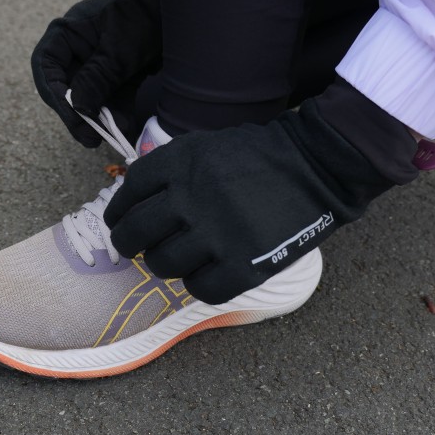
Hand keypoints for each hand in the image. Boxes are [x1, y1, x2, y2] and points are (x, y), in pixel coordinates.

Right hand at [31, 0, 161, 146]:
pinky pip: (113, 100)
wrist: (182, 3)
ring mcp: (99, 65)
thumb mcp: (121, 46)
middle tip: (91, 138)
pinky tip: (127, 129)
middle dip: (79, 115)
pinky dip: (119, 115)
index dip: (55, 93)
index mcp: (69, 33)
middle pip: (68, 89)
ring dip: (101, 120)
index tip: (71, 114)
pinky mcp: (120, 76)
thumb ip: (99, 76)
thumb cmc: (145, 12)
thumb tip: (79, 108)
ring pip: (91, 99)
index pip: (47, 67)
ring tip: (113, 139)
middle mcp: (79, 51)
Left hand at [104, 84, 418, 304]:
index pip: (128, 193)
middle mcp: (190, 198)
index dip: (117, 212)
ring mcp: (216, 234)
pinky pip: (200, 289)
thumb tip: (135, 199)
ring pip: (163, 264)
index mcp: (179, 164)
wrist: (317, 164)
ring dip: (163, 264)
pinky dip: (197, 284)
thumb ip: (171, 169)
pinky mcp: (244, 264)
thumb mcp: (206, 146)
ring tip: (175, 260)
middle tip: (134, 250)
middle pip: (134, 233)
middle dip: (127, 244)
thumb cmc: (261, 155)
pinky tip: (204, 274)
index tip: (118, 222)